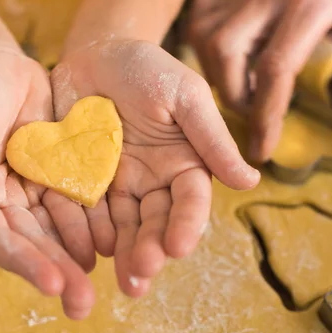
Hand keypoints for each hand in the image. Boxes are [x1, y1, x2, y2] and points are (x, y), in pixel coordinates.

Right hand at [0, 44, 96, 318]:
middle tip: (84, 303)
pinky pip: (77, 202)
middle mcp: (2, 204)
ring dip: (79, 255)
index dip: (24, 262)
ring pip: (58, 230)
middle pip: (32, 244)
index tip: (54, 282)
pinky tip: (117, 240)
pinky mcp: (57, 175)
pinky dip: (93, 221)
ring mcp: (31, 191)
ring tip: (108, 279)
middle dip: (57, 272)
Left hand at [51, 40, 259, 296]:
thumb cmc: (147, 69)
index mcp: (183, 165)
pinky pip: (82, 209)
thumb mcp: (184, 96)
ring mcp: (116, 185)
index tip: (178, 248)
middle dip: (148, 250)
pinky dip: (83, 230)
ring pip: (120, 226)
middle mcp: (151, 183)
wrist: (97, 55)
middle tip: (139, 276)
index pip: (189, 202)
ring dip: (119, 252)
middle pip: (153, 223)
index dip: (186, 225)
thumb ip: (211, 137)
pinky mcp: (82, 181)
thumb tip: (250, 181)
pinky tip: (81, 249)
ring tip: (117, 276)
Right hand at [188, 0, 331, 160]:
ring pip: (208, 35)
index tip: (262, 149)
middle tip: (251, 112)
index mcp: (311, 5)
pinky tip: (229, 58)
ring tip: (243, 89)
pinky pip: (204, 19)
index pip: (275, 67)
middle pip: (224, 49)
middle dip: (231, 91)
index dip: (266, 114)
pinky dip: (206, 46)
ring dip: (218, 72)